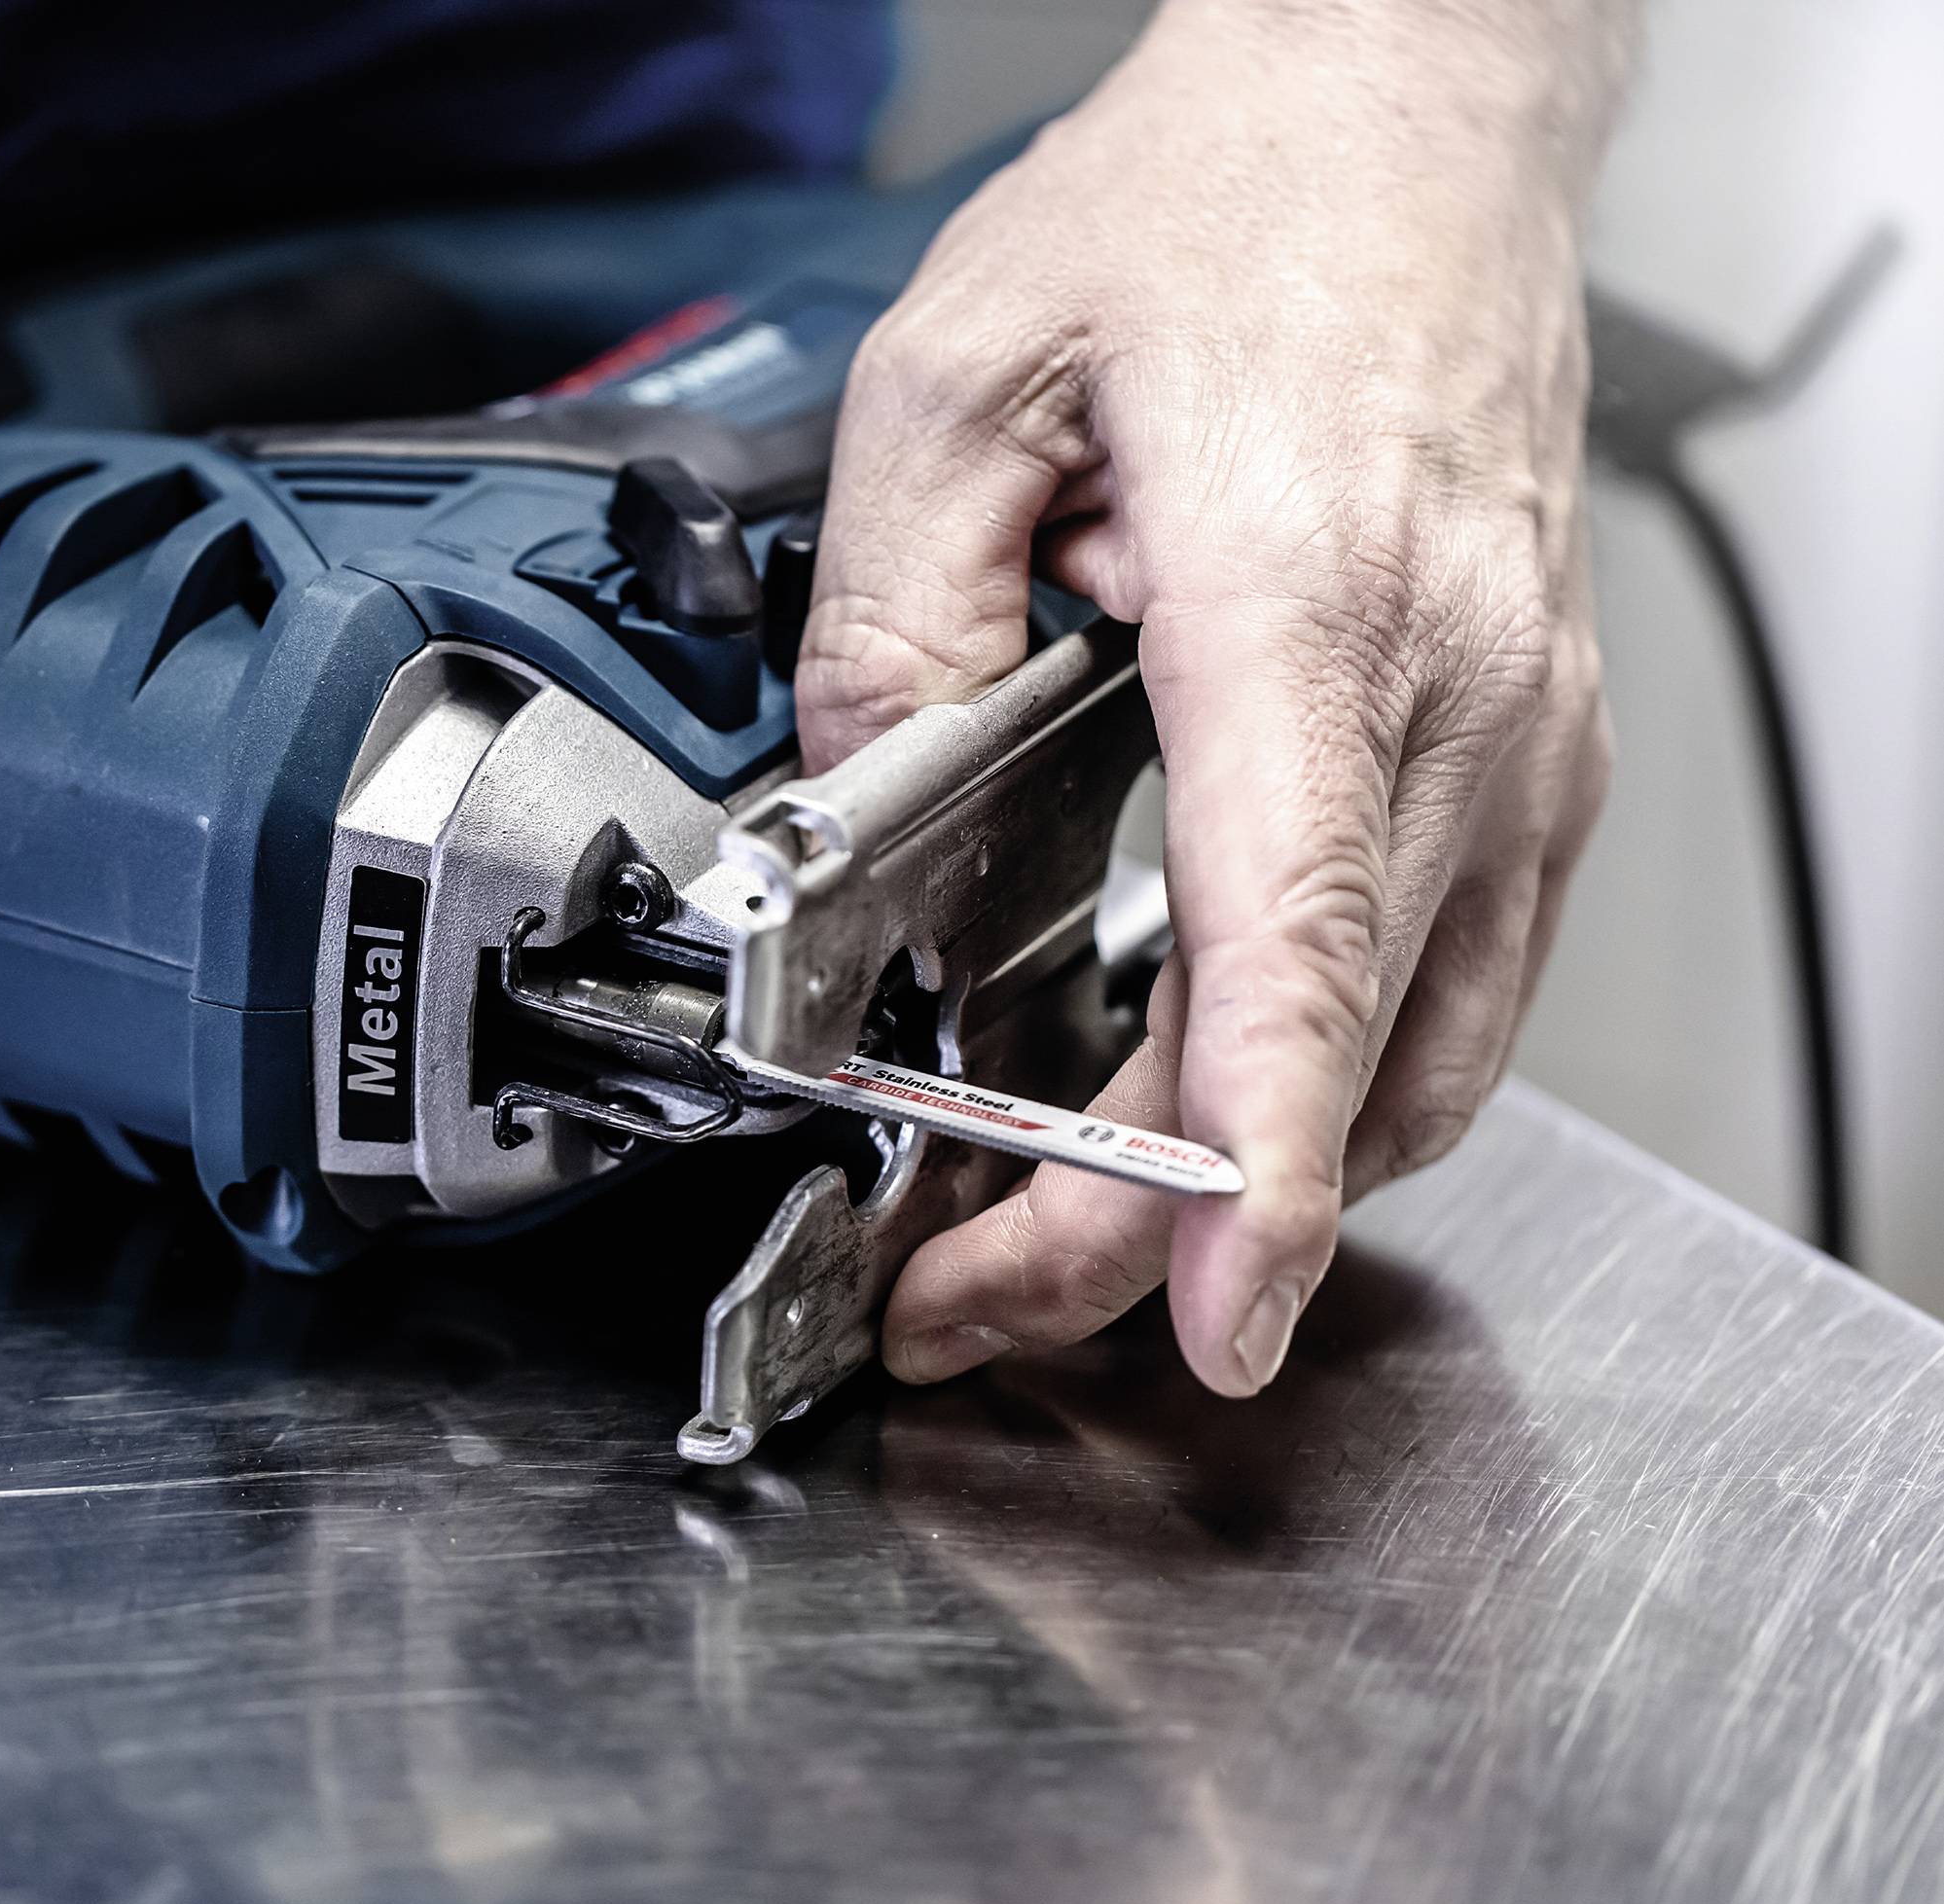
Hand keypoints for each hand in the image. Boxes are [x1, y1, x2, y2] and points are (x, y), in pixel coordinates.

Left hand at [799, 0, 1625, 1395]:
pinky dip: (1346, 1084)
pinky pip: (1461, 978)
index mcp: (1302, 608)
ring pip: (1420, 1049)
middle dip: (1148, 1225)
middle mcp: (1448, 694)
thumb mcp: (962, 377)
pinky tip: (1224, 1104)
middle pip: (1327, 1045)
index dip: (1251, 1160)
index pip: (1290, 940)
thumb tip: (852, 815)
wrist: (1402, 109)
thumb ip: (886, 622)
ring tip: (1060, 1220)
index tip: (1217, 1309)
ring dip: (1252, 1176)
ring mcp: (1514, 730)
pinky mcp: (1526, 740)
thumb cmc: (1218, 209)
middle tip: (969, 1295)